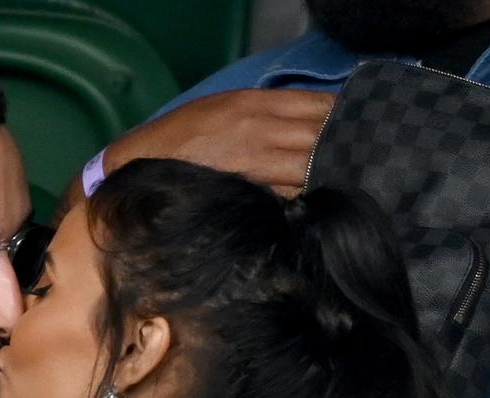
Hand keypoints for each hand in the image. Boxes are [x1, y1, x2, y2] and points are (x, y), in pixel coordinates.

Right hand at [107, 88, 335, 196]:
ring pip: (313, 168)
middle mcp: (260, 131)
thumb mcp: (221, 110)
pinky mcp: (248, 194)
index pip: (319, 106)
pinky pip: (292, 196)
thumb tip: (308, 126)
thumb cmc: (177, 142)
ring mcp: (256, 165)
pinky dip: (306, 198)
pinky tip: (313, 201)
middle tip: (353, 160)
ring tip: (338, 183)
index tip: (351, 130)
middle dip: (341, 149)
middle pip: (322, 137)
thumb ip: (263, 113)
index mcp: (254, 104)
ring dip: (328, 176)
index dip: (341, 119)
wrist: (137, 169)